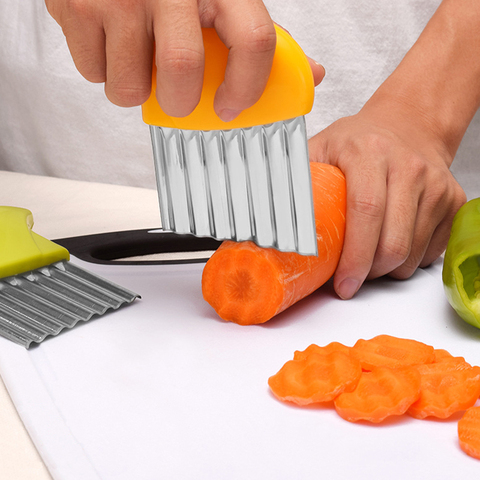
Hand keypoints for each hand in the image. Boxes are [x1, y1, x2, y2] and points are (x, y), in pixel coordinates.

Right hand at [46, 0, 323, 120]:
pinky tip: (111, 43)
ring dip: (135, 90)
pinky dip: (104, 72)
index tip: (232, 109)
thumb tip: (311, 74)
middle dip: (179, 102)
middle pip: (182, 72)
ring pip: (128, 87)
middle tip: (177, 96)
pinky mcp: (75, 4)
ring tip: (138, 61)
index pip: (253, 40)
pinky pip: (94, 73)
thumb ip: (258, 33)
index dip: (248, 88)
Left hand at [309, 96, 466, 298]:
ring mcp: (436, 184)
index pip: (366, 211)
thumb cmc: (360, 140)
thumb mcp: (321, 147)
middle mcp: (408, 167)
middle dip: (369, 274)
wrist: (410, 123)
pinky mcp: (453, 200)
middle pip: (393, 242)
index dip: (354, 256)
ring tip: (368, 261)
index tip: (342, 284)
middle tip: (351, 280)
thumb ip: (294, 176)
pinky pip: (432, 251)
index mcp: (369, 153)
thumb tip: (258, 212)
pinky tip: (392, 245)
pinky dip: (409, 261)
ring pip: (413, 254)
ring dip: (387, 271)